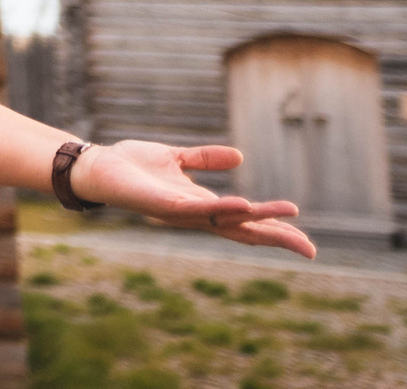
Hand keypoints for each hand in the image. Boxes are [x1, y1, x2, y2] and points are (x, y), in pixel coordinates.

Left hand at [74, 141, 316, 257]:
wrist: (97, 166)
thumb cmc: (133, 166)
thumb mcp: (176, 158)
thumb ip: (204, 159)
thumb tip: (240, 156)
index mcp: (201, 204)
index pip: (245, 222)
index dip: (274, 229)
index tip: (306, 241)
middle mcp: (195, 213)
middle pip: (243, 230)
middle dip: (275, 238)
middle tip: (309, 250)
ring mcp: (180, 212)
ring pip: (224, 220)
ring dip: (255, 219)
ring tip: (285, 217)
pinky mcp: (162, 206)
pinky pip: (195, 210)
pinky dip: (220, 209)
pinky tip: (242, 206)